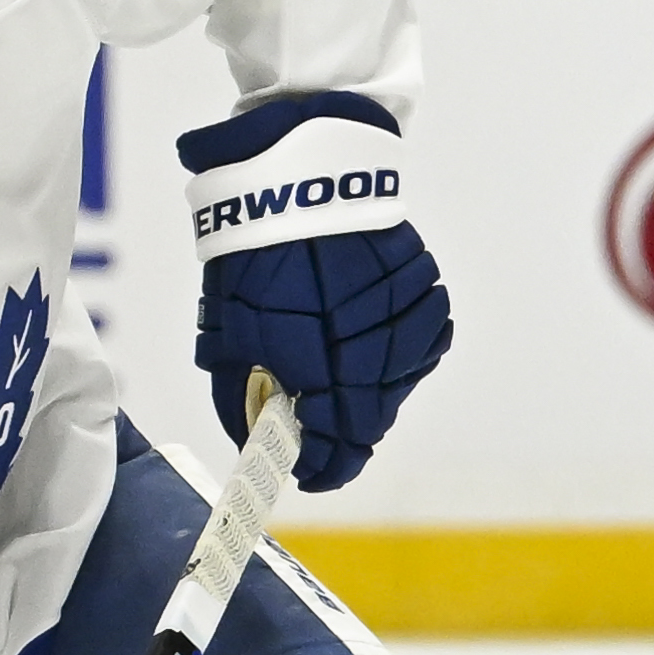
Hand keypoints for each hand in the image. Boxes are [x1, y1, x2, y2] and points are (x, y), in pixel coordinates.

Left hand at [196, 220, 452, 493]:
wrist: (295, 180)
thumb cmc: (252, 258)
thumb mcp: (228, 335)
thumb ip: (241, 397)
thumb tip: (254, 442)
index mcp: (314, 362)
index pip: (335, 440)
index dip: (325, 467)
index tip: (311, 475)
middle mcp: (365, 343)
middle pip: (372, 418)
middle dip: (348, 435)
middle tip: (326, 438)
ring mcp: (399, 313)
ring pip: (402, 381)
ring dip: (376, 394)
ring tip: (347, 384)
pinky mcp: (421, 283)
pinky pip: (425, 337)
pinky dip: (404, 352)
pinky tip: (377, 346)